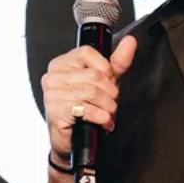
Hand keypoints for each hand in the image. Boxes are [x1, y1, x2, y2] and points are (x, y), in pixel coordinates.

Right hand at [40, 34, 137, 161]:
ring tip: (107, 114)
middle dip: (110, 93)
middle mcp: (53, 76)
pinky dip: (101, 117)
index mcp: (62, 64)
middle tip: (110, 104)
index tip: (108, 82)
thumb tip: (130, 42)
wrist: (71, 141)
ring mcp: (52, 93)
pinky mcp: (56, 110)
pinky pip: (86, 108)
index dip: (105, 69)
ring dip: (107, 107)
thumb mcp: (104, 83)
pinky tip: (102, 122)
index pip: (87, 53)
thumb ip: (117, 63)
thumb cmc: (85, 111)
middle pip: (94, 75)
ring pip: (92, 92)